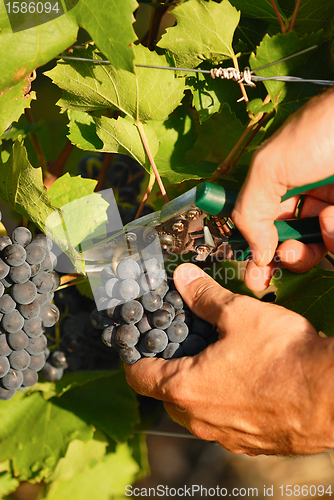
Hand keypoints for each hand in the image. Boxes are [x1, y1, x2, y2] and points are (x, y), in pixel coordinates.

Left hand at [125, 264, 333, 455]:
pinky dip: (222, 400)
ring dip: (197, 385)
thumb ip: (204, 296)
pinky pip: (223, 421)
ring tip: (216, 357)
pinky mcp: (250, 443)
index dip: (133, 356)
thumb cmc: (283, 356)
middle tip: (182, 342)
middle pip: (166, 393)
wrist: (332, 396)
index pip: (138, 377)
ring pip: (196, 409)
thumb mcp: (238, 314)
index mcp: (185, 388)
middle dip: (169, 367)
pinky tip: (244, 379)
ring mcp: (225, 435)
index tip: (138, 342)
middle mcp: (199, 419)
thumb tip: (183, 277)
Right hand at [232, 88, 333, 290]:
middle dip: (282, 256)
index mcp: (278, 182)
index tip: (254, 274)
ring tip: (318, 227)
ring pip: (318, 246)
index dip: (256, 249)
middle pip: (289, 240)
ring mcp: (331, 205)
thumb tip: (255, 251)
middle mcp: (306, 195)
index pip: (261, 222)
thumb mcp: (270, 167)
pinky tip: (332, 219)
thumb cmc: (322, 130)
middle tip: (276, 264)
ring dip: (310, 248)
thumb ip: (250, 210)